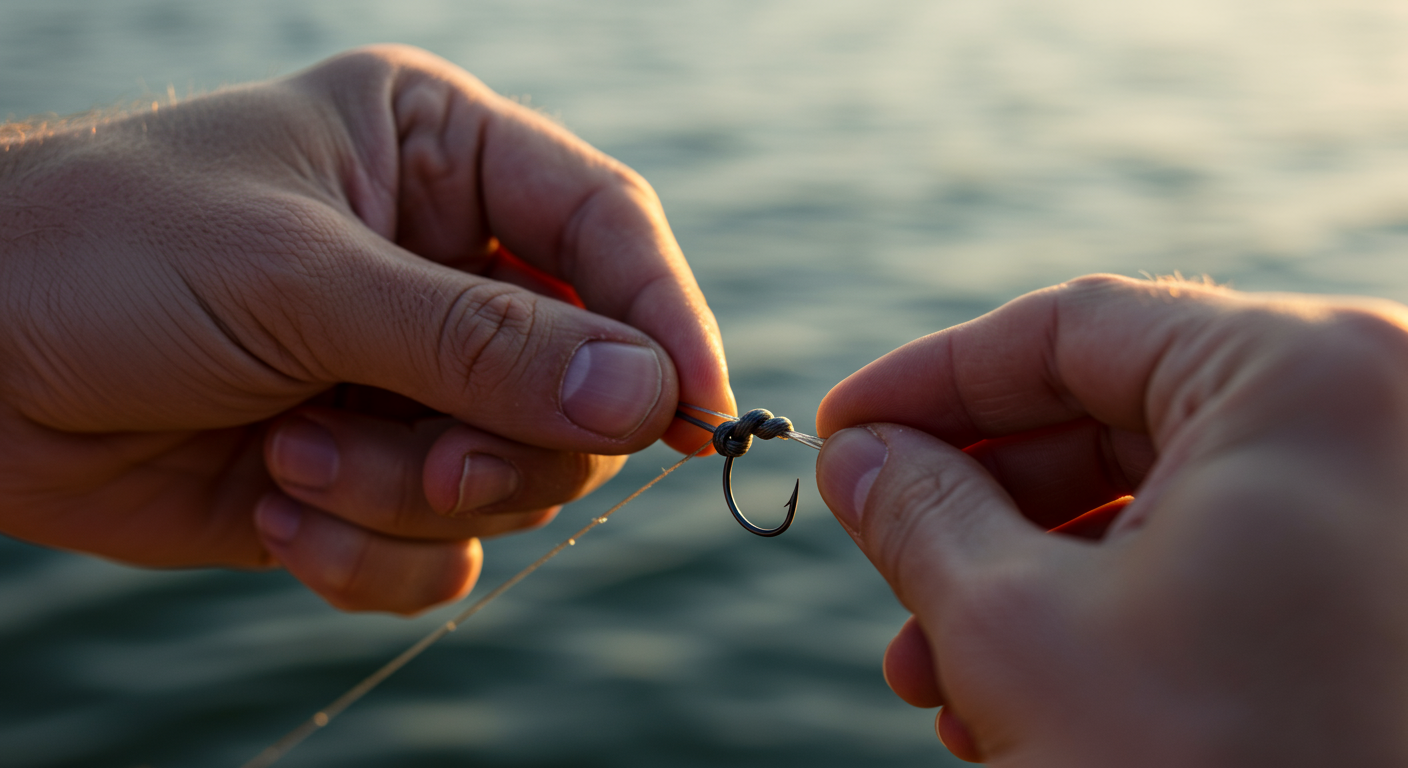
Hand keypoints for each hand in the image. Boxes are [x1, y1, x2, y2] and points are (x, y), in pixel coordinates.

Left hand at [0, 45, 732, 613]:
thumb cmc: (105, 258)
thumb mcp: (299, 280)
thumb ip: (480, 343)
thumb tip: (647, 400)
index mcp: (442, 157)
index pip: (608, 227)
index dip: (666, 318)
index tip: (700, 415)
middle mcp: (447, 265)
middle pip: (586, 374)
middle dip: (506, 435)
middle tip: (431, 453)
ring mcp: (412, 376)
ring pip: (518, 473)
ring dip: (412, 490)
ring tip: (294, 457)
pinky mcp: (371, 473)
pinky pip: (445, 547)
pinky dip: (370, 552)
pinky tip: (276, 507)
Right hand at [815, 275, 1407, 765]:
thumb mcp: (1015, 630)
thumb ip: (918, 514)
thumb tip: (860, 457)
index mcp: (1304, 377)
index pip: (1070, 329)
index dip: (930, 379)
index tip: (845, 428)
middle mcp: (1374, 417)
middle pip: (1113, 415)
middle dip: (974, 504)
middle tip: (881, 560)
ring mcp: (1389, 509)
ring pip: (1159, 501)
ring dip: (1026, 580)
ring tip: (932, 673)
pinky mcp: (1381, 595)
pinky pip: (1223, 563)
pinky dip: (1111, 616)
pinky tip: (1017, 701)